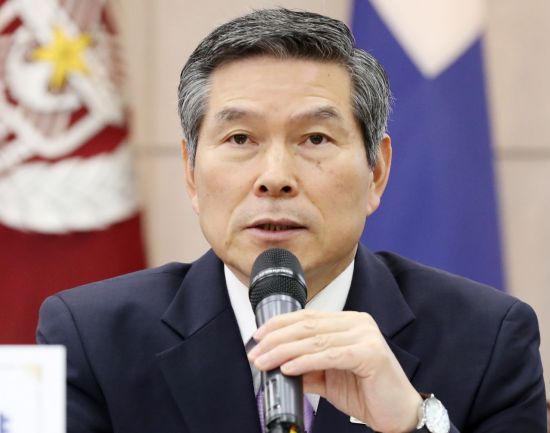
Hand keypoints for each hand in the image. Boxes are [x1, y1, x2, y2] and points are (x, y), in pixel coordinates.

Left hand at [247, 310, 421, 432]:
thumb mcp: (329, 377)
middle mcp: (357, 323)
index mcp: (348, 323)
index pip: (307, 316)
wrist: (397, 413)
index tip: (258, 336)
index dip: (279, 324)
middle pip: (307, 326)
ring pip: (315, 340)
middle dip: (276, 340)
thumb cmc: (368, 392)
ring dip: (284, 352)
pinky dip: (305, 362)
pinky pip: (329, 355)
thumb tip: (277, 366)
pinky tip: (288, 368)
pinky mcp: (369, 353)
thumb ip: (307, 368)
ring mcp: (365, 336)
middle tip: (256, 353)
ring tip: (265, 362)